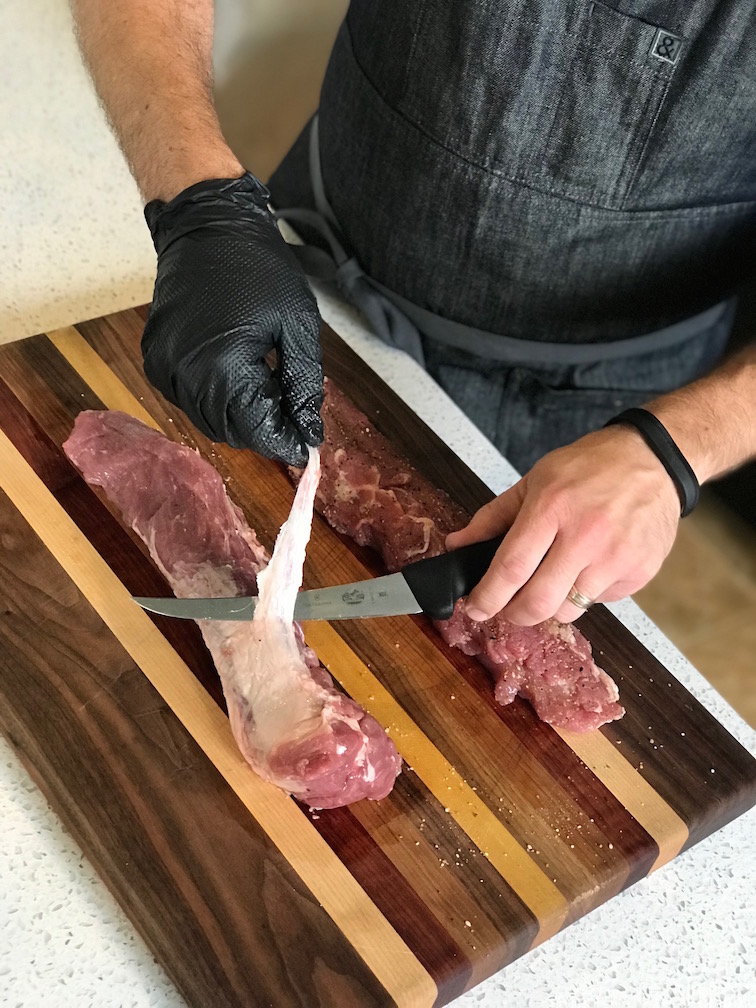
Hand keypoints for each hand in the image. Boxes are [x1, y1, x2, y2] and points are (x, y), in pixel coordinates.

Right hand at [142, 172, 322, 465]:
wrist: (206, 225)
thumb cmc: (259, 268)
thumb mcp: (298, 325)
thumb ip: (304, 385)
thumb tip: (309, 433)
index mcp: (223, 367)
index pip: (257, 431)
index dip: (285, 442)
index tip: (308, 445)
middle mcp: (185, 375)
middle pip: (231, 432)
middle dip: (264, 430)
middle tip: (292, 413)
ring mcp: (164, 369)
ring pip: (208, 421)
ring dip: (241, 418)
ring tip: (268, 389)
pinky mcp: (155, 361)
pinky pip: (189, 400)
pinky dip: (216, 401)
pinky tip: (238, 377)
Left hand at [446, 427, 681, 624]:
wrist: (653, 459)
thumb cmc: (590, 467)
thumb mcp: (535, 480)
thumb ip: (493, 516)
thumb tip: (458, 544)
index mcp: (552, 507)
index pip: (511, 568)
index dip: (487, 597)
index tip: (474, 609)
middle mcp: (585, 535)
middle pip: (539, 602)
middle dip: (514, 615)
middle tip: (508, 609)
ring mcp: (616, 556)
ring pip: (569, 609)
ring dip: (552, 604)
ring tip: (554, 577)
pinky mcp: (640, 571)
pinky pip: (599, 601)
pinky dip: (586, 593)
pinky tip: (590, 566)